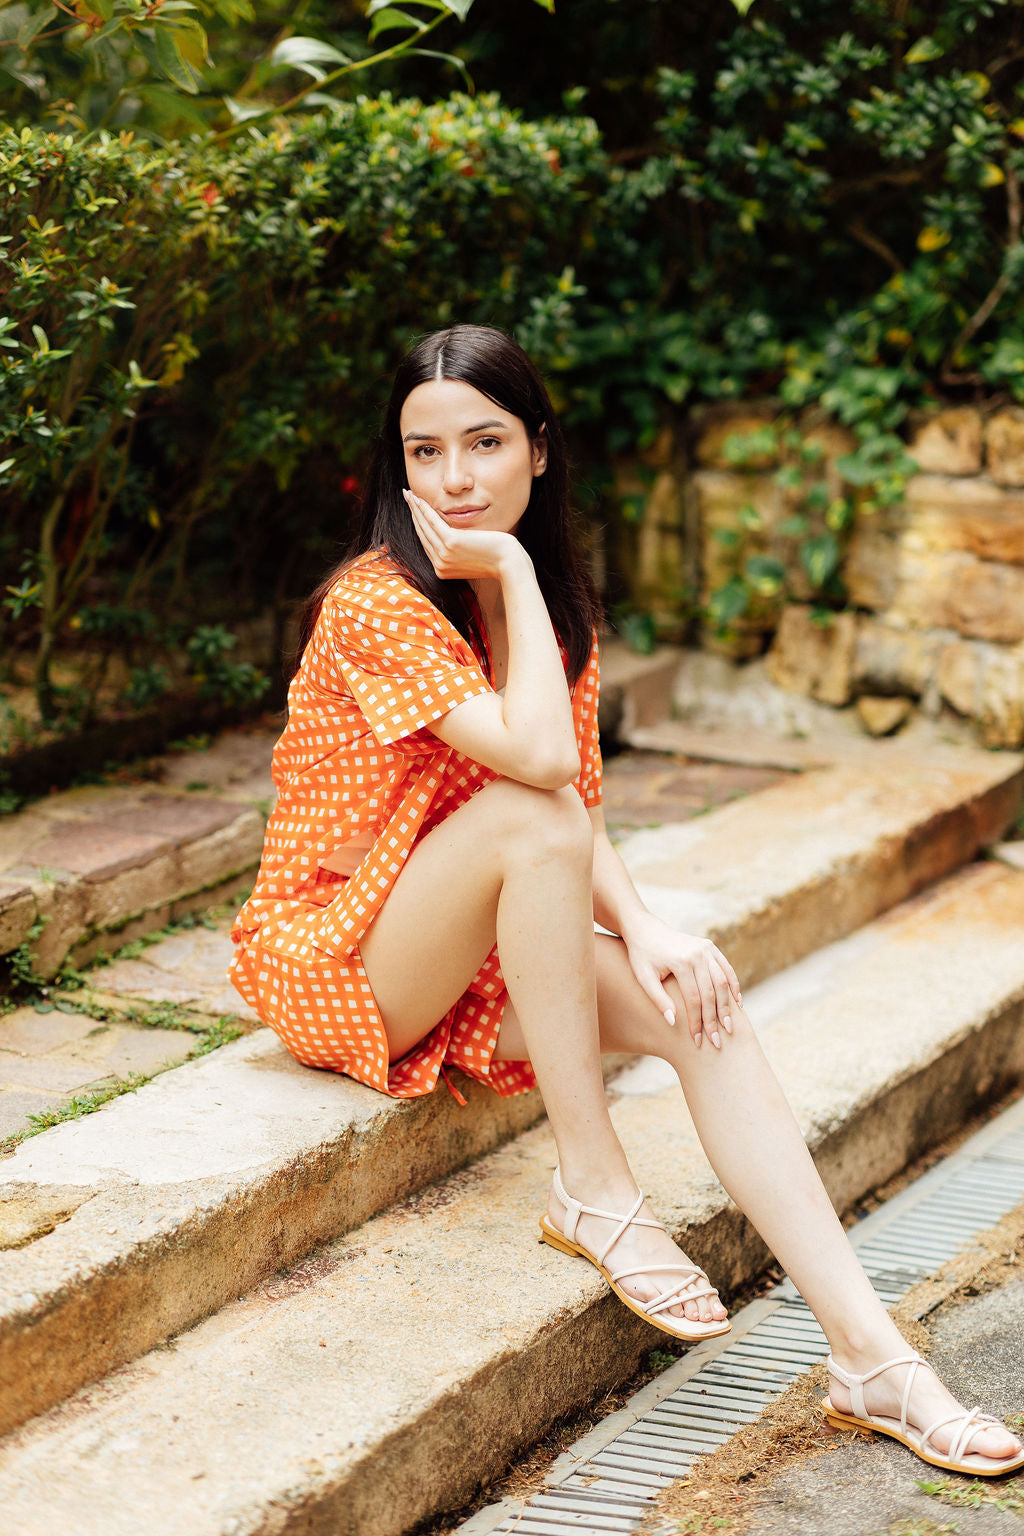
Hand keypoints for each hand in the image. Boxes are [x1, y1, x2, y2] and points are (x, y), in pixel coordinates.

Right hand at [403, 488, 526, 583]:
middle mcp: (440, 565)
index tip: (415, 510)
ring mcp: (444, 555)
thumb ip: (460, 550)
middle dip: (413, 513)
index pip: (427, 543)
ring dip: (415, 508)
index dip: (419, 524)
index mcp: (443, 569)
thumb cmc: (498, 559)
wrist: (509, 565)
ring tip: (409, 494)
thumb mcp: (473, 556)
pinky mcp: (451, 543)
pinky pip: (433, 522)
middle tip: (407, 497)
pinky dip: (425, 509)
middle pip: (422, 534)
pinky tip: (419, 498)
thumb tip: (457, 538)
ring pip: (424, 527)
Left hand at [623, 913, 741, 1050]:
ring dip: (727, 1006)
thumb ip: (658, 1000)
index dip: (696, 1022)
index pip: (693, 999)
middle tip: (717, 1041)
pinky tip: (737, 1004)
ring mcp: (706, 949)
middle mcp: (697, 954)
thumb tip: (674, 1023)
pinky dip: (733, 986)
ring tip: (729, 1027)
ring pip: (723, 982)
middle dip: (714, 1019)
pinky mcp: (710, 946)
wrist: (645, 929)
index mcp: (680, 961)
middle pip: (711, 993)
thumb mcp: (644, 978)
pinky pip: (726, 968)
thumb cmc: (641, 956)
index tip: (697, 1041)